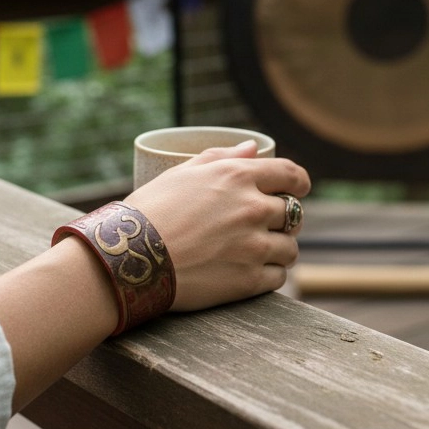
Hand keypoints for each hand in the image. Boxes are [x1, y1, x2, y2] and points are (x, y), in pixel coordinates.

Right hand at [124, 141, 310, 311]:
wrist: (130, 258)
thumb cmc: (150, 211)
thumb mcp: (182, 173)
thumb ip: (222, 157)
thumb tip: (253, 148)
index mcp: (238, 177)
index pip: (292, 175)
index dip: (299, 183)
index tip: (296, 189)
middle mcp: (252, 208)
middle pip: (293, 213)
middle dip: (283, 218)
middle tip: (264, 225)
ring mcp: (253, 246)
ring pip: (290, 247)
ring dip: (279, 248)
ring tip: (256, 251)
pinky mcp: (248, 280)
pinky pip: (279, 276)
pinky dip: (269, 273)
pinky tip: (249, 270)